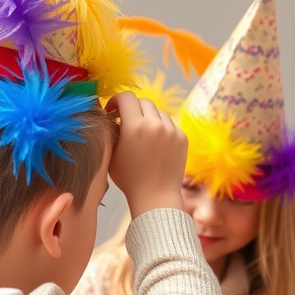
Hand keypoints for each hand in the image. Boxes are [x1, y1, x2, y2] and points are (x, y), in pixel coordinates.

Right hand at [105, 91, 186, 218]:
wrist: (156, 197)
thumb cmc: (129, 178)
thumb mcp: (112, 154)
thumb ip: (112, 131)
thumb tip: (113, 116)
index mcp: (135, 126)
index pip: (126, 97)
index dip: (116, 100)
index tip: (112, 110)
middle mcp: (155, 124)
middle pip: (143, 102)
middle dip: (132, 108)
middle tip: (126, 121)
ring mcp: (171, 130)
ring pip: (158, 112)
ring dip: (148, 117)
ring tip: (142, 133)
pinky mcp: (182, 137)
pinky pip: (169, 124)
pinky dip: (161, 128)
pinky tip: (155, 143)